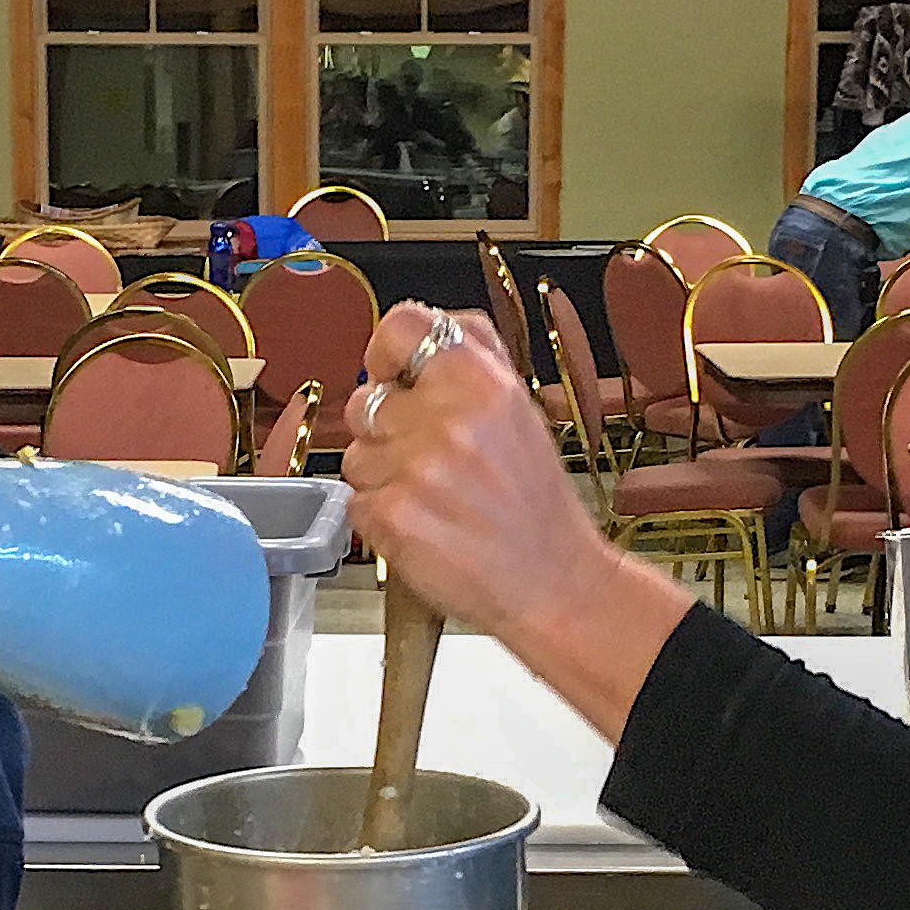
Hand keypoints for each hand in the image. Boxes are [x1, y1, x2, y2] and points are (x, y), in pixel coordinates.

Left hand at [340, 302, 623, 641]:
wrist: (553, 581)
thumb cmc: (534, 502)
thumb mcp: (520, 408)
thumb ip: (472, 357)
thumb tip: (418, 329)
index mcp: (482, 382)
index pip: (400, 328)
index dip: (386, 353)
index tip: (391, 374)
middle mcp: (448, 420)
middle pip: (366, 402)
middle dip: (385, 430)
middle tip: (430, 459)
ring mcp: (417, 470)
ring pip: (356, 456)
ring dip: (383, 478)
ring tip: (435, 498)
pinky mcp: (393, 517)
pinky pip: (357, 502)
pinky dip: (381, 518)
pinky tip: (425, 525)